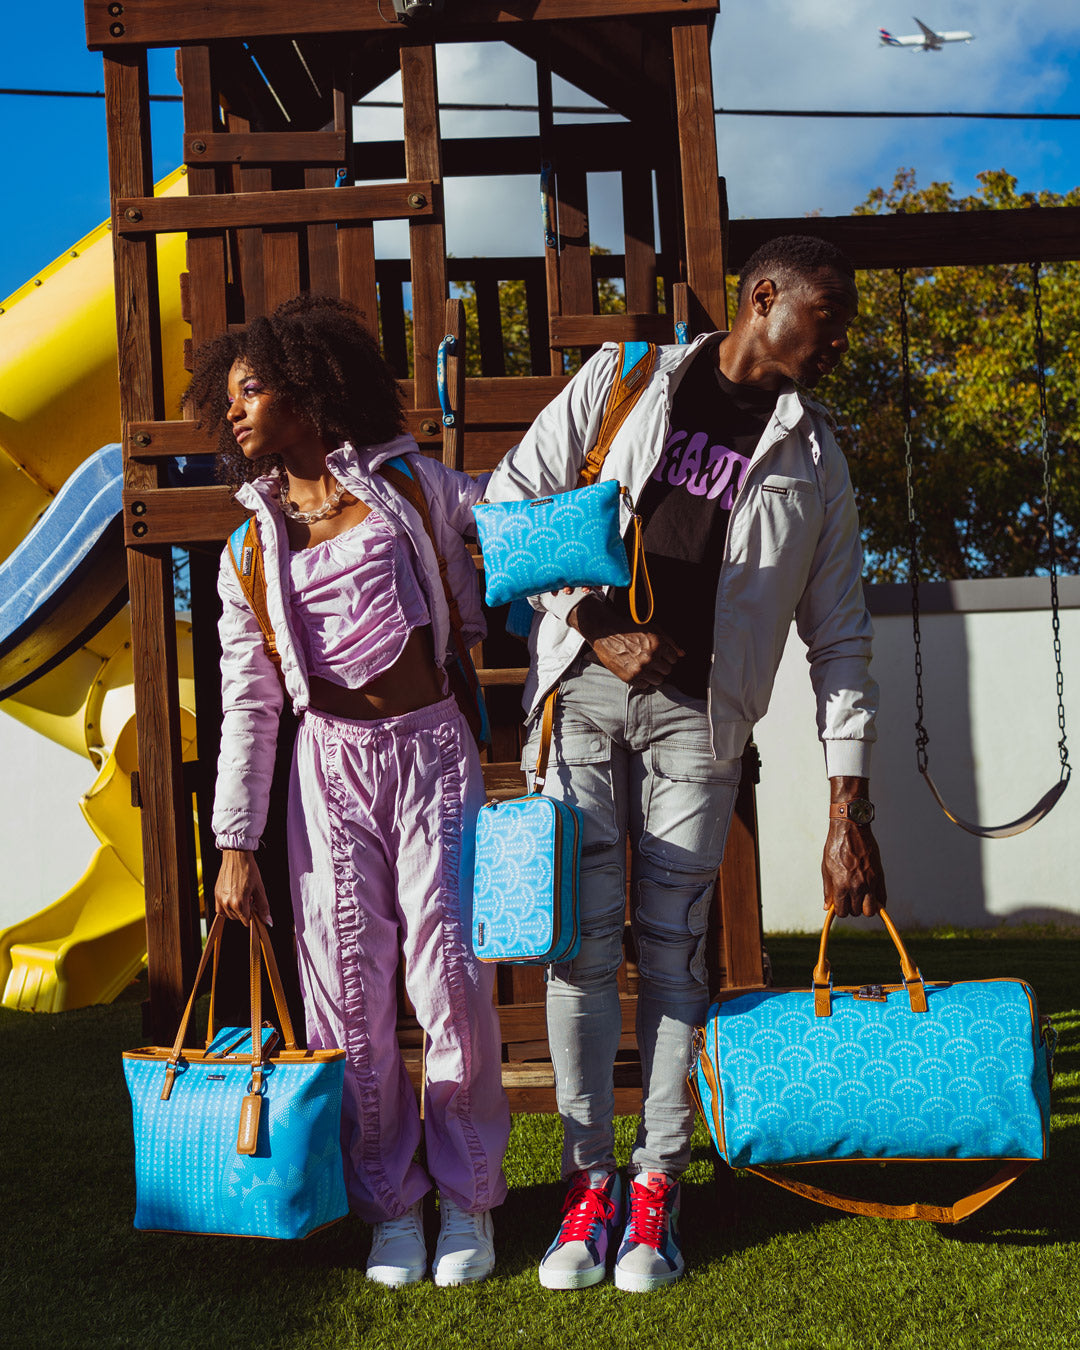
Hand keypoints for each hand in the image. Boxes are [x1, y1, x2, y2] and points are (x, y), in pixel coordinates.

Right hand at [215, 849, 271, 926]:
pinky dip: (226, 908)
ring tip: (242, 897)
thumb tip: (268, 922)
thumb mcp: (259, 889)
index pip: (246, 920)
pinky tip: (233, 898)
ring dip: (235, 911)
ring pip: (228, 915)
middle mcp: (227, 903)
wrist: (236, 857)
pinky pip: (219, 909)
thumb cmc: (249, 870)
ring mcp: (220, 899)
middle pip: (237, 918)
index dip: (253, 915)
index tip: (255, 907)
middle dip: (245, 912)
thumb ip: (263, 907)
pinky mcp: (216, 894)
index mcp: (239, 903)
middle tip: (250, 898)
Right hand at [568, 594, 682, 687]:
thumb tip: (682, 654)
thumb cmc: (629, 629)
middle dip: (660, 666)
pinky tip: (635, 669)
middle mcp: (650, 658)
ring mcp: (640, 669)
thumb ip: (669, 642)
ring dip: (652, 674)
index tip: (657, 655)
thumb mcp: (652, 629)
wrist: (605, 632)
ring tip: (642, 666)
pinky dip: (642, 680)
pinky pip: (645, 685)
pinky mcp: (630, 677)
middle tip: (649, 660)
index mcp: (658, 645)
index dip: (665, 657)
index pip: (673, 660)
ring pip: (658, 680)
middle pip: (667, 671)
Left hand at [821, 822, 886, 916]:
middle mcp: (857, 887)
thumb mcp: (826, 868)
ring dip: (865, 907)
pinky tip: (872, 897)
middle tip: (849, 898)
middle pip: (857, 912)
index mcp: (841, 885)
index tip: (840, 903)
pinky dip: (878, 902)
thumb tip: (828, 907)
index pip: (843, 911)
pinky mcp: (879, 876)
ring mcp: (870, 882)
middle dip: (852, 908)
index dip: (840, 910)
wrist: (851, 829)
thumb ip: (828, 889)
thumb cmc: (835, 847)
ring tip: (860, 897)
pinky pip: (882, 898)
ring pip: (871, 910)